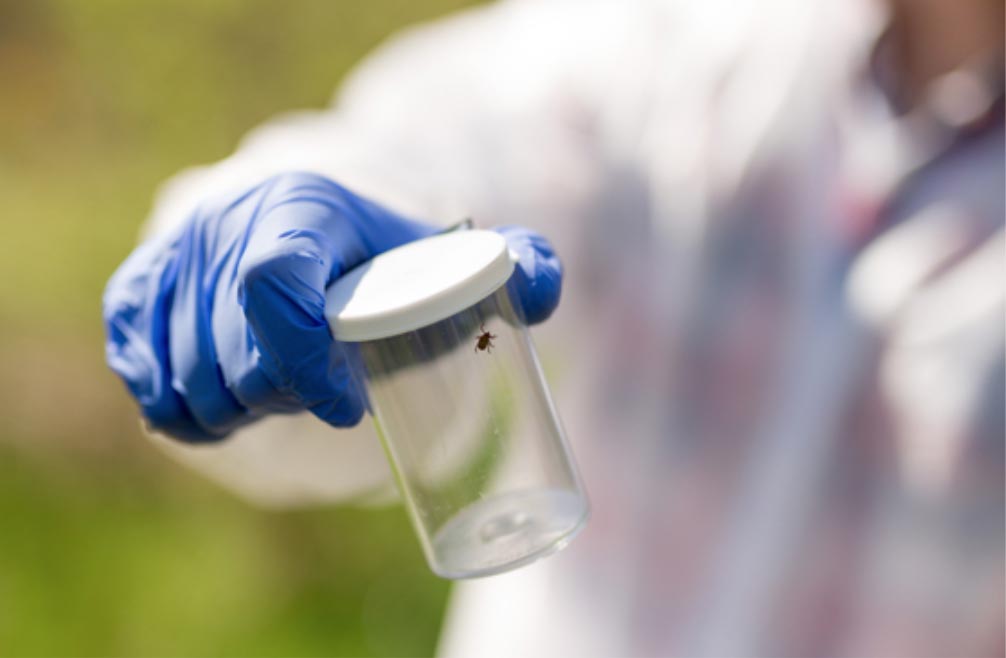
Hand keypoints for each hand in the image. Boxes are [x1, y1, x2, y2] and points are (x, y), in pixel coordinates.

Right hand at [103, 172, 562, 441]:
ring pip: (188, 382)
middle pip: (233, 355)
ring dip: (238, 413)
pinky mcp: (137, 292)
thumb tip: (540, 288)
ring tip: (283, 400)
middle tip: (325, 397)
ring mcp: (170, 258)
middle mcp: (222, 225)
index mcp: (300, 207)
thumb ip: (517, 265)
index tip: (347, 408)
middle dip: (284, 399)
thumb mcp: (446, 252)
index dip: (305, 362)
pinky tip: (222, 405)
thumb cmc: (381, 252)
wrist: (298, 219)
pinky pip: (145, 381)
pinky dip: (182, 412)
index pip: (274, 288)